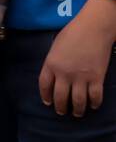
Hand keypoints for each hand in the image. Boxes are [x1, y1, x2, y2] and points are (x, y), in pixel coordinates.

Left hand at [39, 0, 115, 116]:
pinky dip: (94, 103)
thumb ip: (54, 62)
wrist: (93, 28)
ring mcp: (80, 77)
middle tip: (62, 112)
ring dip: (77, 110)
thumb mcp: (56, 47)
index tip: (47, 102)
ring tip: (77, 113)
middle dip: (60, 107)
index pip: (44, 85)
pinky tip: (93, 106)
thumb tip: (55, 75)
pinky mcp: (96, 78)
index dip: (45, 96)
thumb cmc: (73, 33)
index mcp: (51, 64)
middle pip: (60, 97)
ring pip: (77, 101)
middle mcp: (64, 73)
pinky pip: (95, 96)